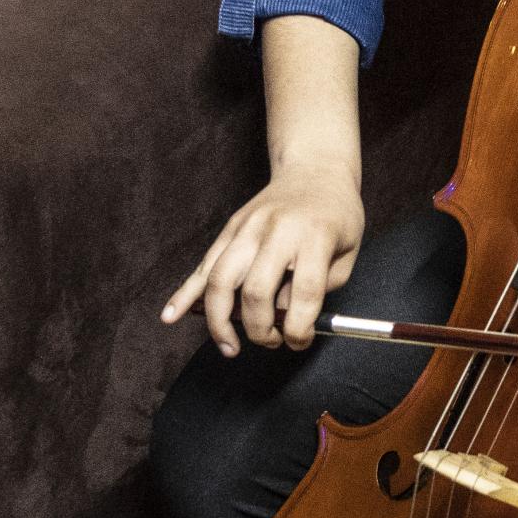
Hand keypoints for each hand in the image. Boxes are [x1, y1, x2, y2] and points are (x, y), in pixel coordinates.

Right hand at [160, 162, 365, 356]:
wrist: (314, 170)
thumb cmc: (336, 215)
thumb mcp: (347, 251)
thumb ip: (322, 288)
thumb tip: (285, 319)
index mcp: (314, 236)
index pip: (304, 292)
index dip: (300, 328)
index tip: (300, 341)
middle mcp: (276, 231)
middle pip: (255, 290)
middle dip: (260, 329)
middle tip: (272, 342)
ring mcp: (247, 228)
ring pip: (220, 280)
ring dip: (220, 321)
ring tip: (230, 346)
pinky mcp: (229, 230)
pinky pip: (203, 266)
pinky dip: (185, 294)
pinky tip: (171, 315)